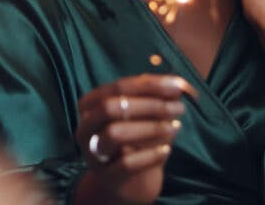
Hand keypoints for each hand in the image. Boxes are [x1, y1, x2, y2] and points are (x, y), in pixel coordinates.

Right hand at [74, 74, 195, 204]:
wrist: (131, 180)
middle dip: (148, 105)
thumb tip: (177, 84)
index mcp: (91, 104)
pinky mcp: (105, 176)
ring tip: (175, 127)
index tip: (177, 87)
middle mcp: (86, 126)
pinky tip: (167, 149)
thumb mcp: (148, 114)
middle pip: (110, 107)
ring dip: (149, 128)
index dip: (150, 85)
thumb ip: (159, 97)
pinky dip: (149, 155)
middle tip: (179, 108)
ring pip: (114, 134)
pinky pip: (126, 164)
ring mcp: (92, 152)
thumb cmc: (139, 137)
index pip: (119, 87)